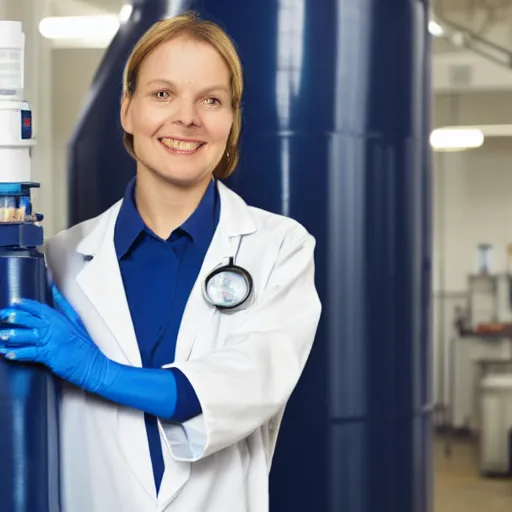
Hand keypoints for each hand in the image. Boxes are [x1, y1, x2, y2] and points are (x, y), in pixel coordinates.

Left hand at [0, 284, 178, 418]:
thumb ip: (64, 306)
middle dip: (13, 317)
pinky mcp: (49, 355)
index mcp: (60, 319)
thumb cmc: (85, 345)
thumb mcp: (77, 321)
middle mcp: (54, 328)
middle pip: (29, 319)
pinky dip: (17, 353)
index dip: (25, 305)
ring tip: (1, 336)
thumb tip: (55, 291)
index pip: (39, 308)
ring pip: (26, 336)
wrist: (94, 365)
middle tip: (2, 316)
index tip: (14, 302)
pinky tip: (8, 353)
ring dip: (11, 336)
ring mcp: (51, 341)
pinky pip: (29, 353)